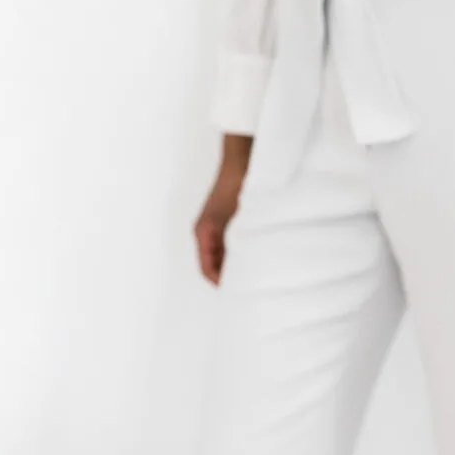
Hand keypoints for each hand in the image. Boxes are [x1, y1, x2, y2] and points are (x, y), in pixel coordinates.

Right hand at [193, 134, 251, 284]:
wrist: (240, 162)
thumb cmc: (237, 188)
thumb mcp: (238, 221)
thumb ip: (237, 245)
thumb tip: (243, 270)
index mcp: (203, 233)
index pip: (207, 269)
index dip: (220, 282)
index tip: (237, 291)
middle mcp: (205, 231)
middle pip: (212, 263)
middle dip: (226, 276)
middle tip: (246, 288)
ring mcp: (213, 225)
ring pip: (219, 254)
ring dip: (231, 264)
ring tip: (250, 274)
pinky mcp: (222, 219)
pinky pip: (225, 243)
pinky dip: (235, 252)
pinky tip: (252, 254)